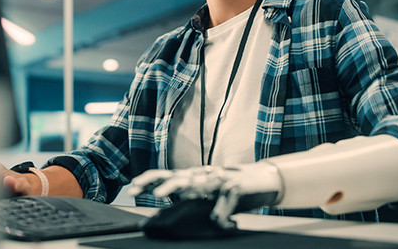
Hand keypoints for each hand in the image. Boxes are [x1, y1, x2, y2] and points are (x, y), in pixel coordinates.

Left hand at [130, 162, 281, 227]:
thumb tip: (173, 201)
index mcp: (195, 177)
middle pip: (175, 176)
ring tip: (159, 195)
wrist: (264, 179)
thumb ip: (192, 198)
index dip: (149, 180)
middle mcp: (203, 175)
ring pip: (194, 182)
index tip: (133, 187)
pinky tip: (225, 222)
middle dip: (155, 181)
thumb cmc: (233, 188)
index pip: (168, 176)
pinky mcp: (236, 187)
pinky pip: (224, 201)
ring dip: (175, 187)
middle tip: (139, 189)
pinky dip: (223, 215)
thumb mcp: (210, 195)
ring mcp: (219, 179)